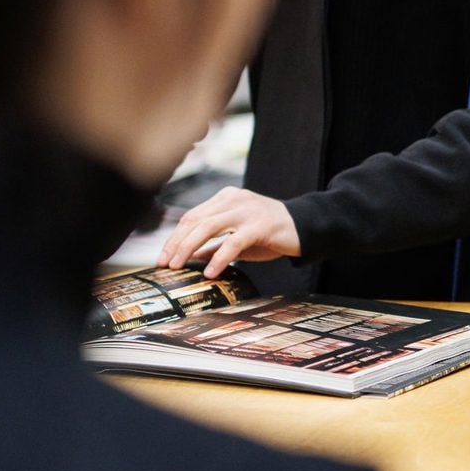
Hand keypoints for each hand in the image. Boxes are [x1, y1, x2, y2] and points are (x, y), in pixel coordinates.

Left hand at [157, 187, 300, 278]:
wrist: (306, 227)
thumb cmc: (271, 233)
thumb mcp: (238, 236)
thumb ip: (215, 242)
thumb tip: (191, 257)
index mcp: (226, 198)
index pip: (192, 216)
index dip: (174, 237)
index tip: (163, 257)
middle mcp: (234, 199)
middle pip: (195, 220)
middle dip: (176, 243)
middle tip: (166, 264)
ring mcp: (247, 210)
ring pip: (208, 227)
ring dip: (189, 248)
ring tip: (178, 266)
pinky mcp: (261, 225)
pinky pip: (233, 242)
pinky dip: (219, 257)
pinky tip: (211, 272)